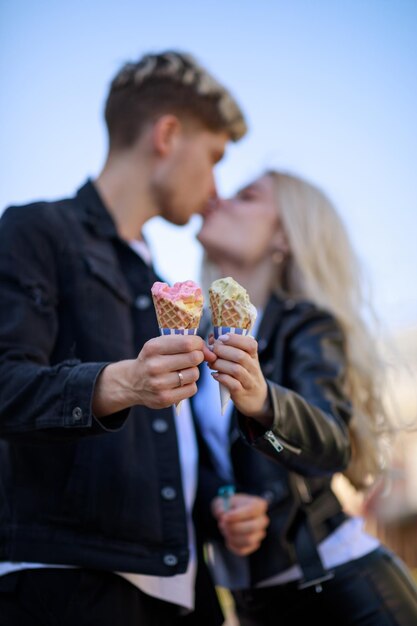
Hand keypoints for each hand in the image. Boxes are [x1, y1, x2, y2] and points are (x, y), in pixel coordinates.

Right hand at [93, 334, 215, 415]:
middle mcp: (154, 366)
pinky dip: (189, 384)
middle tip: (190, 359)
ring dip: (193, 372)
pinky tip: (179, 382)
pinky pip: (192, 389)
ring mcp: (159, 384)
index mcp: (153, 348)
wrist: (132, 382)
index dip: (199, 344)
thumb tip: (212, 355)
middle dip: (197, 357)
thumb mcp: (161, 345)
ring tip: (181, 371)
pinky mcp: (164, 399)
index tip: (197, 347)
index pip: (188, 343)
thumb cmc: (153, 359)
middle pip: (194, 358)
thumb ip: (186, 343)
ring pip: (194, 374)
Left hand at [210, 333, 269, 419]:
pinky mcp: (242, 393)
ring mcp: (249, 381)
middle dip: (222, 351)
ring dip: (220, 364)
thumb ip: (228, 348)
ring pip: (236, 370)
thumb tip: (211, 337)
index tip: (221, 338)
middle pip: (240, 356)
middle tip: (212, 351)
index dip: (235, 339)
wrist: (257, 397)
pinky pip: (233, 384)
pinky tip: (215, 375)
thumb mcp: (242, 360)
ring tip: (211, 363)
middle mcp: (253, 367)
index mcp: (253, 356)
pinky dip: (222, 378)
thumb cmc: (244, 374)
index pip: (250, 344)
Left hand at [211, 493, 268, 555]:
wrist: (230, 515)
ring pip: (248, 540)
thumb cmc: (229, 507)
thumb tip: (222, 513)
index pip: (251, 511)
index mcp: (258, 505)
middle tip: (222, 524)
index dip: (236, 515)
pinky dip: (232, 545)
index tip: (224, 517)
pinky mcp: (253, 545)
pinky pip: (242, 550)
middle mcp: (262, 520)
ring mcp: (259, 534)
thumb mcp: (223, 502)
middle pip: (253, 527)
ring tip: (224, 530)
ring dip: (232, 536)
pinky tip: (228, 538)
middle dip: (234, 527)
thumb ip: (221, 506)